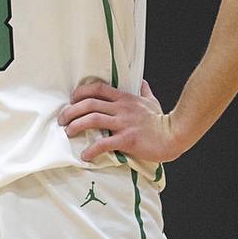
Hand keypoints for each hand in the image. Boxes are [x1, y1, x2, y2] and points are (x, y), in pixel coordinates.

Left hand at [59, 79, 178, 164]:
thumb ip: (145, 92)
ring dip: (76, 126)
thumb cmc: (162, 121)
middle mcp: (121, 109)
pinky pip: (104, 143)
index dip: (81, 92)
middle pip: (89, 103)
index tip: (71, 100)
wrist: (175, 135)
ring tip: (68, 133)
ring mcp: (124, 123)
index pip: (98, 88)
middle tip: (62, 120)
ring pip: (93, 119)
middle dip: (71, 111)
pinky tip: (85, 156)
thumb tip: (142, 82)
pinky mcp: (127, 139)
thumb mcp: (152, 102)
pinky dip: (91, 150)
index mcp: (125, 99)